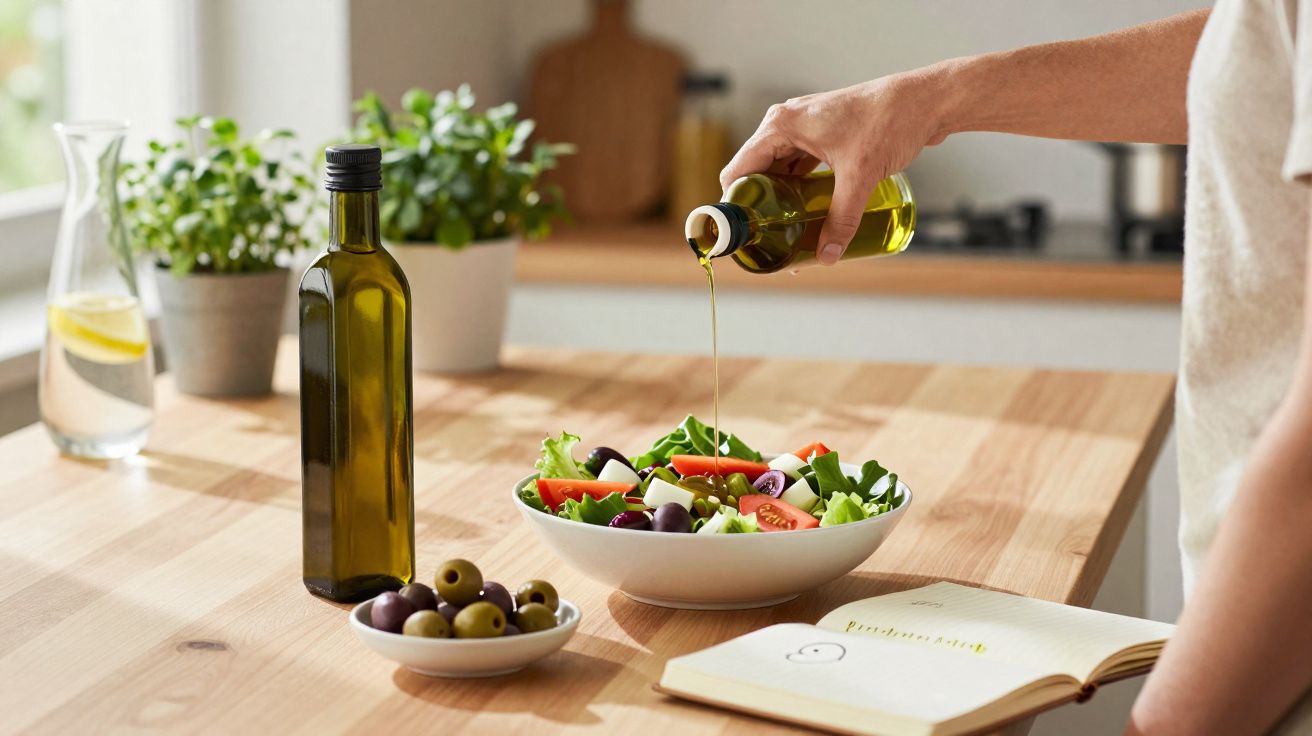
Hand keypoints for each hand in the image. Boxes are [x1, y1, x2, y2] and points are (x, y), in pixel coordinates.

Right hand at [720, 72, 948, 264]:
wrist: (924, 100)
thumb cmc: (889, 120)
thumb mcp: (860, 177)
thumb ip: (842, 219)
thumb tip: (828, 256)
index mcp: (781, 125)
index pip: (738, 171)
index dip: (738, 206)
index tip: (747, 234)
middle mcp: (786, 123)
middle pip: (756, 174)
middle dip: (762, 207)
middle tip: (772, 239)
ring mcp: (803, 128)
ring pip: (777, 171)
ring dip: (780, 199)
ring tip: (788, 230)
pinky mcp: (821, 134)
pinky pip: (797, 166)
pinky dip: (798, 188)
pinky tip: (807, 210)